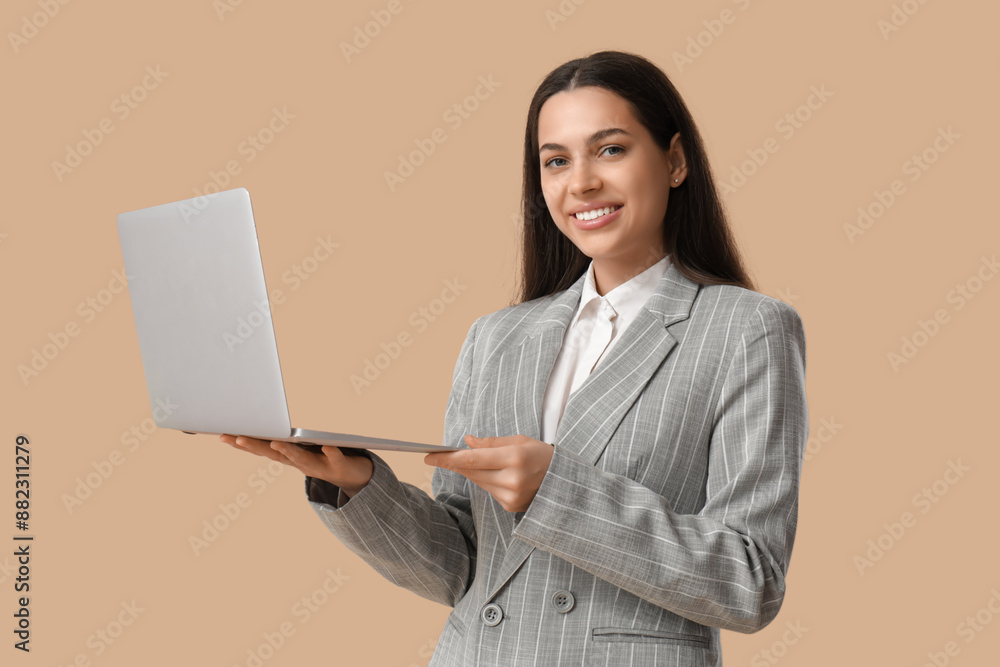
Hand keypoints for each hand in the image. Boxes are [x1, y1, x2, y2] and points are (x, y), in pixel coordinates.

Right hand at [219, 434, 372, 497]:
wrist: (351, 476)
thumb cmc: (321, 457)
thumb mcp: (299, 447)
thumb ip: (280, 439)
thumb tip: (259, 422)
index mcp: (288, 456)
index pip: (261, 448)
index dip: (242, 443)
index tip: (221, 435)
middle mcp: (298, 463)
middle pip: (274, 454)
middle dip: (254, 446)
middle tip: (236, 437)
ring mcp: (318, 465)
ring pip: (300, 458)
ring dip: (288, 451)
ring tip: (276, 442)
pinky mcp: (338, 464)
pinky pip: (335, 457)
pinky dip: (331, 453)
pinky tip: (329, 446)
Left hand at [424, 435, 553, 512]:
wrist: (566, 481)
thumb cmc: (542, 455)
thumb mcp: (519, 441)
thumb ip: (490, 443)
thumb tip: (466, 442)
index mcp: (515, 457)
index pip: (473, 458)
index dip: (448, 458)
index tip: (429, 456)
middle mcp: (512, 479)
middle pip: (472, 471)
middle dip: (456, 463)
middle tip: (439, 456)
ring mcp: (512, 495)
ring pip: (479, 482)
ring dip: (474, 471)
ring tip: (484, 462)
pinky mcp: (511, 506)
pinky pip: (490, 491)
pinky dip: (489, 482)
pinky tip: (501, 476)